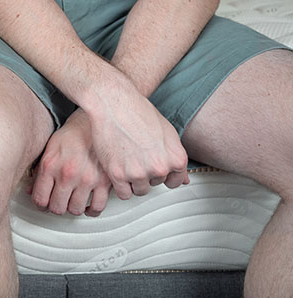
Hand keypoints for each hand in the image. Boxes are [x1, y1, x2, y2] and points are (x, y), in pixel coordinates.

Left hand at [28, 109, 111, 216]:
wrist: (93, 123)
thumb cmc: (71, 134)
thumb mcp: (49, 149)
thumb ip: (39, 171)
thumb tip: (30, 190)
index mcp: (50, 166)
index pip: (40, 199)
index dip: (41, 205)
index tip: (44, 204)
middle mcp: (67, 174)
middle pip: (57, 207)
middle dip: (56, 207)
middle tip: (58, 202)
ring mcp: (86, 179)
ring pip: (76, 210)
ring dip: (73, 208)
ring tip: (73, 201)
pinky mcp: (104, 182)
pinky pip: (97, 207)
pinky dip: (92, 210)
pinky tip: (89, 205)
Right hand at [86, 77, 189, 199]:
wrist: (114, 104)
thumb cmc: (138, 112)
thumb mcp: (166, 132)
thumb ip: (175, 157)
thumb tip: (183, 179)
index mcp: (176, 158)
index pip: (175, 181)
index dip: (163, 175)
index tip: (153, 168)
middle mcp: (159, 167)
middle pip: (154, 184)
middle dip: (145, 173)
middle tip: (135, 155)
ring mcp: (138, 172)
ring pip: (139, 190)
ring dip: (132, 180)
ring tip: (125, 161)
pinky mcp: (118, 174)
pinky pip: (123, 193)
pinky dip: (120, 186)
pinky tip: (117, 170)